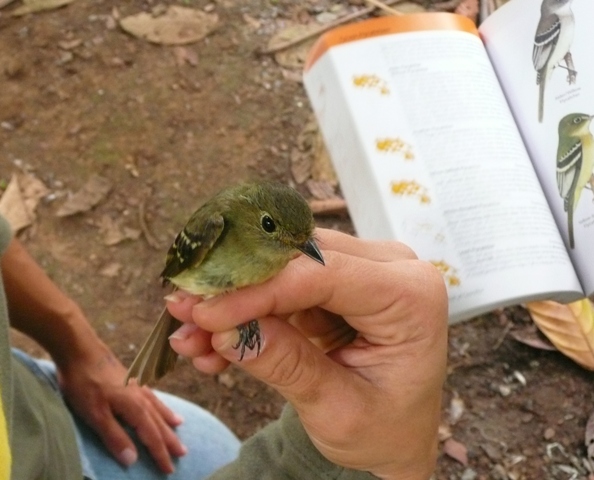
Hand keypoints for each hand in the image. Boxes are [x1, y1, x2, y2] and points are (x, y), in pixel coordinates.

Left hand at [57, 342, 186, 472]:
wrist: (80, 348)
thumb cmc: (85, 382)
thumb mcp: (95, 414)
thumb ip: (114, 436)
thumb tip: (132, 459)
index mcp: (134, 407)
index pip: (151, 436)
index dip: (160, 454)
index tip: (170, 470)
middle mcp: (140, 397)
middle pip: (159, 422)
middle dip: (170, 440)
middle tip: (183, 453)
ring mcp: (136, 386)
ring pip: (157, 407)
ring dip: (168, 420)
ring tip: (179, 426)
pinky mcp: (130, 379)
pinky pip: (152, 396)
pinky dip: (159, 403)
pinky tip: (157, 403)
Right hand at [168, 228, 447, 478]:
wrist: (396, 434)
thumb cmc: (383, 429)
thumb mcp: (338, 411)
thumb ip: (287, 366)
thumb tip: (226, 331)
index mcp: (410, 296)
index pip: (323, 273)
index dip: (258, 290)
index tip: (205, 313)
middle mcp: (391, 268)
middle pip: (299, 260)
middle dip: (238, 289)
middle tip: (184, 312)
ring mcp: (362, 270)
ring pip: (282, 268)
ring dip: (235, 301)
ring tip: (192, 336)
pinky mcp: (337, 281)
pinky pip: (280, 285)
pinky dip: (247, 310)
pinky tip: (213, 341)